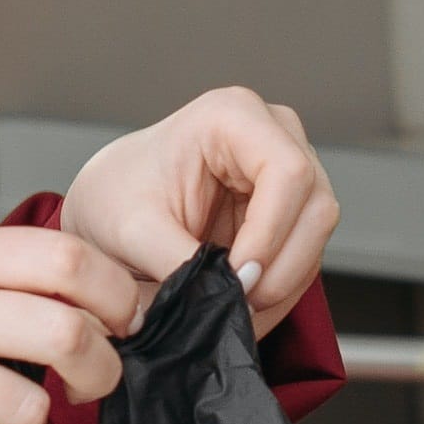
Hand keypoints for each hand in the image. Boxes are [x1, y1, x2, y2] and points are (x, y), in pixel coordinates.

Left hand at [64, 91, 336, 329]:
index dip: (271, 232)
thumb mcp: (131, 231)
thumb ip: (178, 261)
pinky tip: (239, 302)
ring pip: (316, 237)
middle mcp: (273, 134)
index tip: (236, 277)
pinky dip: (278, 288)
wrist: (107, 209)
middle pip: (316, 207)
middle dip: (279, 267)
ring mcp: (289, 172)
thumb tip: (221, 295)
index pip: (287, 171)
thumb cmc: (116, 199)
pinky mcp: (290, 210)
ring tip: (231, 307)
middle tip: (235, 302)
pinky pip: (305, 256)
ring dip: (281, 283)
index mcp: (233, 115)